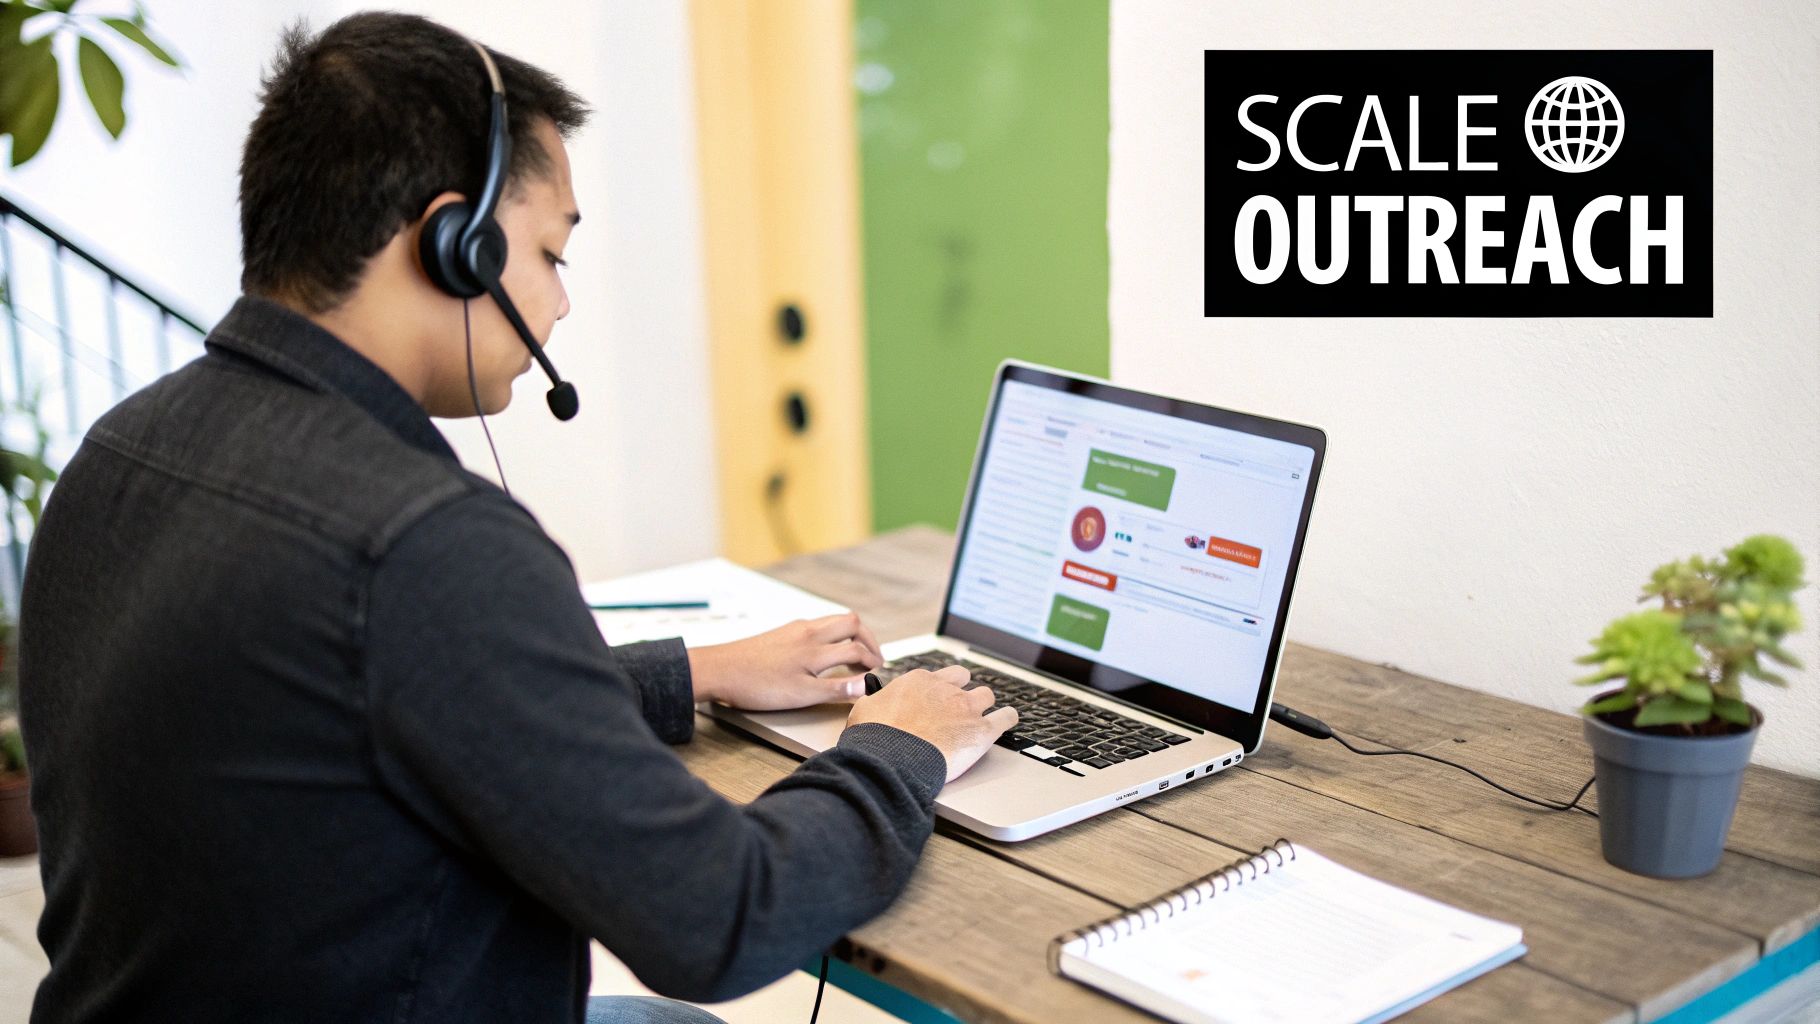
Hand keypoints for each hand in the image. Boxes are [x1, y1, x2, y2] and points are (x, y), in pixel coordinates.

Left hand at [687, 612, 883, 710]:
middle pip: (851, 622)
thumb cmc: (757, 685)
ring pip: (834, 621)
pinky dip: (833, 634)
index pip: (856, 648)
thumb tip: (866, 685)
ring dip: (851, 635)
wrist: (719, 670)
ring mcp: (795, 628)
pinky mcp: (784, 632)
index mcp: (815, 647)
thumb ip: (836, 689)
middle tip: (874, 659)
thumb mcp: (801, 695)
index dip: (872, 662)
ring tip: (855, 655)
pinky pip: (818, 625)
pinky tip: (826, 651)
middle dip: (868, 639)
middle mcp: (808, 631)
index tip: (878, 675)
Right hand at [846, 665, 1018, 782]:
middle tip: (959, 706)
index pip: (939, 675)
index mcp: (918, 682)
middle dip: (963, 691)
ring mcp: (966, 708)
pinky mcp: (982, 730)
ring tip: (984, 715)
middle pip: (964, 679)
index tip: (939, 697)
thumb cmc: (875, 738)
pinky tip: (1007, 720)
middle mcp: (945, 689)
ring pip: (986, 695)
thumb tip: (872, 703)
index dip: (940, 687)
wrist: (891, 760)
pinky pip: (1006, 717)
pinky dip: (1007, 718)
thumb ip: (875, 702)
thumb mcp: (865, 711)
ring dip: (984, 705)